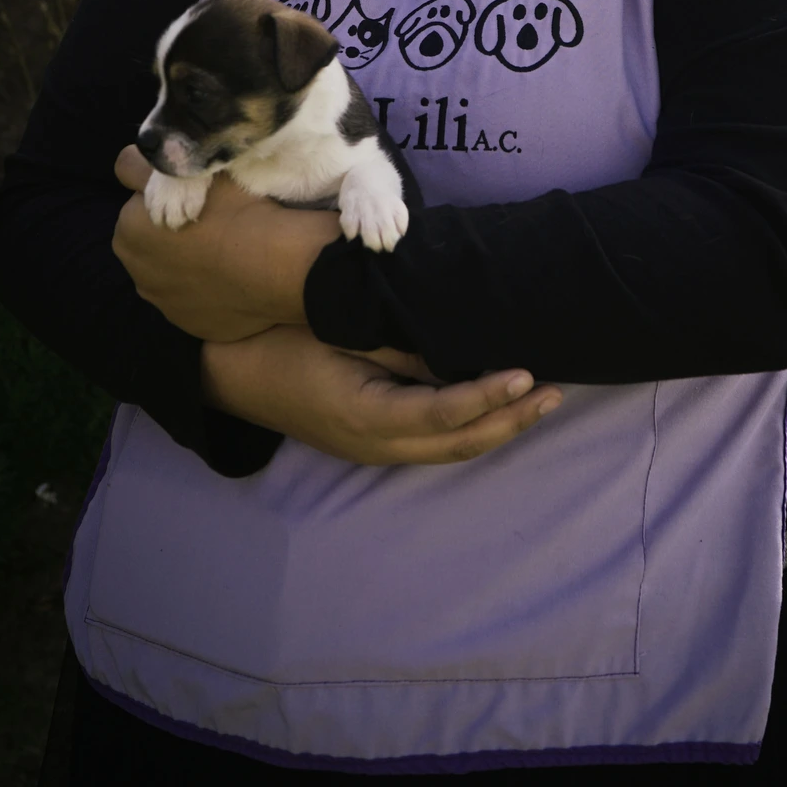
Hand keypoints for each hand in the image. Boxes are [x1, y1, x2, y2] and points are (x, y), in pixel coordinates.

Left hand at [112, 145, 340, 340]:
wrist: (279, 268)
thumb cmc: (238, 211)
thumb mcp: (195, 172)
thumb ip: (157, 165)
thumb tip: (142, 161)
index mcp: (129, 228)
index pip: (136, 195)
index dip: (164, 183)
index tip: (192, 186)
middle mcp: (136, 270)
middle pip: (148, 234)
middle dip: (167, 225)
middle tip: (210, 217)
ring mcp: (162, 302)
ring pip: (168, 269)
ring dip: (184, 259)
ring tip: (224, 249)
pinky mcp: (189, 324)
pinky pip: (191, 298)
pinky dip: (205, 288)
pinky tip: (232, 276)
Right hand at [202, 325, 562, 464]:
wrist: (232, 373)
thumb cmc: (284, 342)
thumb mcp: (343, 335)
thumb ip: (400, 345)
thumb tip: (456, 342)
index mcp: (366, 417)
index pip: (443, 414)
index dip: (488, 397)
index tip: (525, 374)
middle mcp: (376, 445)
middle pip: (459, 443)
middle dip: (510, 419)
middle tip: (554, 392)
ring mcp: (374, 451)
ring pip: (451, 449)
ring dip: (498, 426)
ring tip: (539, 401)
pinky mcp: (374, 444)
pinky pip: (434, 441)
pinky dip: (470, 425)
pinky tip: (495, 405)